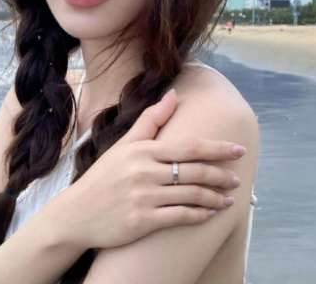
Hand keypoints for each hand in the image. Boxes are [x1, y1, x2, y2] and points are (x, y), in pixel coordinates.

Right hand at [63, 88, 244, 248]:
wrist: (77, 212)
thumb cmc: (104, 176)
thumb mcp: (124, 144)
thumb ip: (151, 119)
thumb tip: (174, 93)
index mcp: (143, 151)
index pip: (189, 146)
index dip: (217, 148)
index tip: (237, 149)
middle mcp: (145, 172)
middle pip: (195, 171)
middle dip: (221, 175)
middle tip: (238, 178)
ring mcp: (144, 197)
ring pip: (191, 196)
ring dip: (215, 198)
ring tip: (228, 199)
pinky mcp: (142, 221)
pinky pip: (180, 217)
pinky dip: (199, 216)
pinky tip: (210, 214)